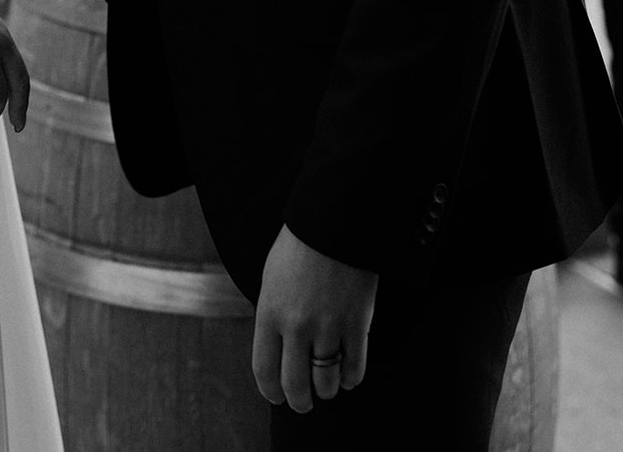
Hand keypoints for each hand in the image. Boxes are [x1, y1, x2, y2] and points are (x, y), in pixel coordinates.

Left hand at [252, 227, 377, 413]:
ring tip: (328, 387)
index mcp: (269, 312)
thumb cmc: (300, 245)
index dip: (271, 391)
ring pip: (327, 382)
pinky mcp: (357, 323)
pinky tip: (350, 375)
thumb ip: (273, 315)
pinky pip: (356, 368)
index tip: (277, 397)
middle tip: (304, 402)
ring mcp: (328, 326)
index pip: (264, 370)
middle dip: (300, 401)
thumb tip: (278, 348)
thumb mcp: (272, 279)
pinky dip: (352, 378)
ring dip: (327, 390)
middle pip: (296, 385)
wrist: (334, 220)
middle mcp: (296, 326)